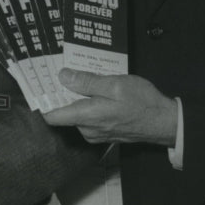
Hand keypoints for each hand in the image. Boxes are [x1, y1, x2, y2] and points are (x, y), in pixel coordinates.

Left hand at [41, 69, 176, 146]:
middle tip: (63, 71)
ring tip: (82, 77)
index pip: (53, 116)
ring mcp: (96, 133)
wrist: (164, 122)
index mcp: (87, 117)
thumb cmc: (141, 102)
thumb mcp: (114, 84)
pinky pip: (88, 117)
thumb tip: (62, 76)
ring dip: (77, 97)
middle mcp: (88, 130)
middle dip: (63, 92)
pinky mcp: (104, 133)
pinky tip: (96, 90)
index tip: (39, 84)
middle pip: (64, 112)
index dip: (44, 100)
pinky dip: (88, 104)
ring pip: (76, 113)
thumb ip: (86, 82)